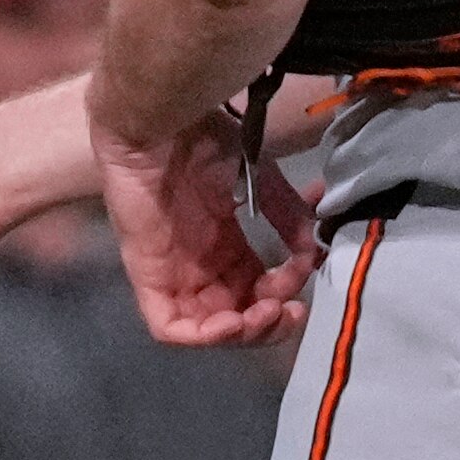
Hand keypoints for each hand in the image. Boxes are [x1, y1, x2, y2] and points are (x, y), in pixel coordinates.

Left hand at [93, 109, 316, 348]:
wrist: (163, 122)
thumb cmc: (204, 142)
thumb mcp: (260, 182)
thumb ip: (288, 216)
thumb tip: (312, 252)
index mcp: (222, 246)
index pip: (253, 291)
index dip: (282, 293)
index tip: (303, 271)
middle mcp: (197, 266)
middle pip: (234, 318)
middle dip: (267, 324)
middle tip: (289, 309)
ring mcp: (171, 273)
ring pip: (204, 330)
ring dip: (241, 334)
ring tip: (265, 314)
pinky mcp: (147, 275)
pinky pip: (167, 326)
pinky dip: (203, 336)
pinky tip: (233, 321)